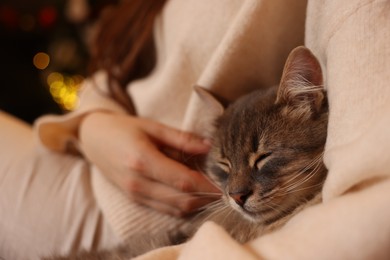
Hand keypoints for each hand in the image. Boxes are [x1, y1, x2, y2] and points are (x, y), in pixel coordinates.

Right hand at [79, 111, 220, 216]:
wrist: (94, 139)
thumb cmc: (124, 128)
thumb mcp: (153, 126)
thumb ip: (182, 139)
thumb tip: (209, 147)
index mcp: (142, 160)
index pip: (183, 181)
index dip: (207, 185)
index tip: (225, 184)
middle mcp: (138, 182)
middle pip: (181, 199)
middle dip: (206, 197)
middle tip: (224, 189)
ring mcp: (135, 193)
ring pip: (175, 208)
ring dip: (197, 204)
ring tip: (212, 192)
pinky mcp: (135, 198)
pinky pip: (165, 209)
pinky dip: (183, 206)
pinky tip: (195, 196)